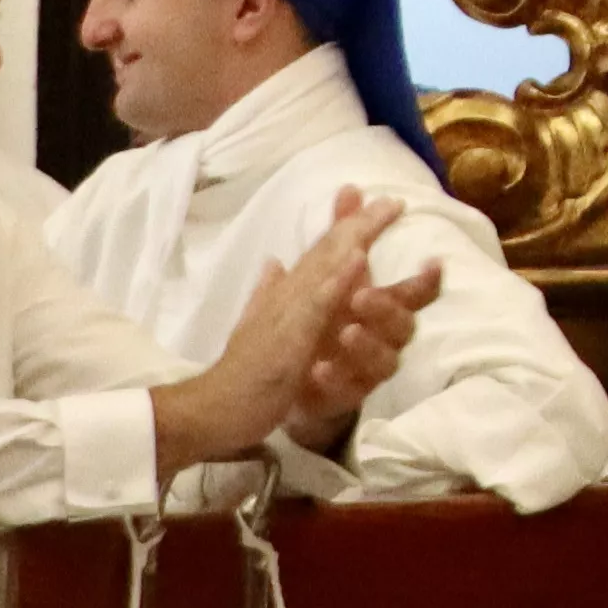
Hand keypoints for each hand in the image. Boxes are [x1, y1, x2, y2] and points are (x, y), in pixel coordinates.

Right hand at [155, 200, 433, 474]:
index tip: (380, 205)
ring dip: (350, 241)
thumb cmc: (241, 372)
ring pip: (324, 270)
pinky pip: (317, 305)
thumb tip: (273, 263)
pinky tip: (358, 261)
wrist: (213, 408)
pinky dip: (337, 281)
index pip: (319, 254)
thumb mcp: (258, 326)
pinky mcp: (289, 337)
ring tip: (377, 216)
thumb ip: (267, 293)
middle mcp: (287, 295)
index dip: (348, 228)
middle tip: (393, 200)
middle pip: (326, 252)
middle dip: (359, 224)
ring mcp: (287, 313)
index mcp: (285, 295)